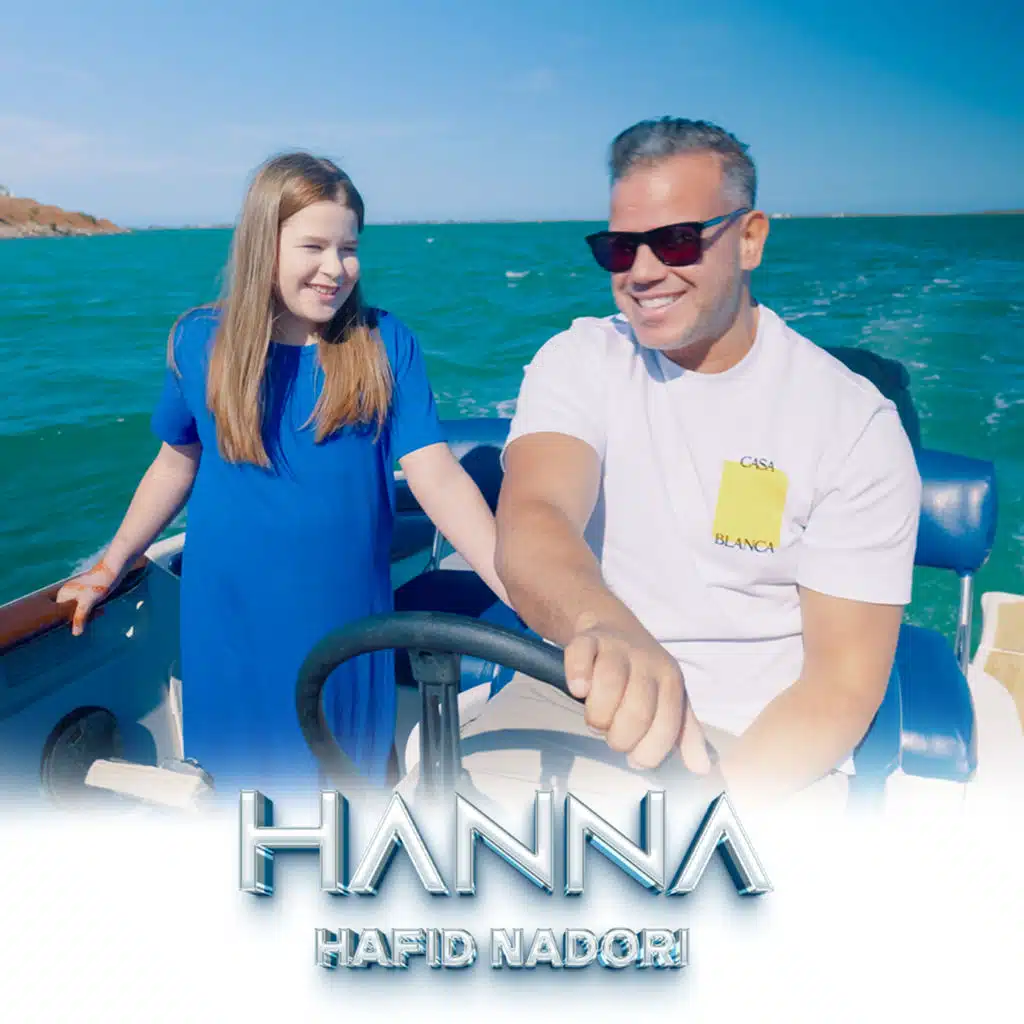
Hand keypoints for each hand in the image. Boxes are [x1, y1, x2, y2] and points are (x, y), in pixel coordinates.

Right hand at [55, 559, 121, 635]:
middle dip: (81, 618)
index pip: (60, 615)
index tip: (82, 624)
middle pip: (69, 613)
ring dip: (88, 614)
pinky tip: (101, 608)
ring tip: (99, 610)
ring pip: (79, 610)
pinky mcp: (86, 592)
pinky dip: (92, 609)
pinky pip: (86, 605)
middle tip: (95, 615)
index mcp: (63, 594)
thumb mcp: (88, 602)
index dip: (70, 622)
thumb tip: (75, 633)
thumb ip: (80, 617)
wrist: (114, 570)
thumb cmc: (99, 585)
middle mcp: (67, 593)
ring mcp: (77, 592)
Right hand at [564, 614, 711, 773]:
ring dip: (598, 715)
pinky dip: (578, 676)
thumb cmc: (643, 673)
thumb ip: (686, 734)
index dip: (649, 751)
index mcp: (671, 681)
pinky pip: (581, 655)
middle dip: (621, 737)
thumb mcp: (670, 699)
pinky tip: (579, 691)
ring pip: (609, 683)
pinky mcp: (588, 639)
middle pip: (637, 710)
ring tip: (595, 721)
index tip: (635, 757)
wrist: (614, 626)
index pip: (667, 725)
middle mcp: (647, 662)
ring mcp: (616, 648)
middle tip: (612, 737)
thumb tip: (701, 768)